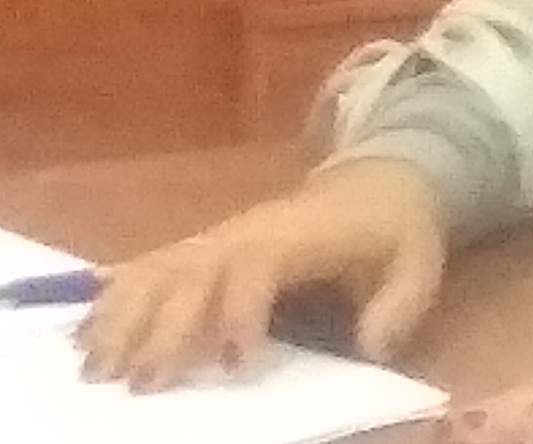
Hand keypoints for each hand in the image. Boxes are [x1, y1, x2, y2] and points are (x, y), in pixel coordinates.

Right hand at [76, 155, 447, 389]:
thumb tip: (373, 347)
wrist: (380, 180)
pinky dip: (111, 299)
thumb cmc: (395, 231)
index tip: (238, 362)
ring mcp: (219, 237)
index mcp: (300, 235)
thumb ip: (398, 306)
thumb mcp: (419, 264)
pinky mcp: (202, 247)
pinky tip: (82, 333)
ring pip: (159, 271)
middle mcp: (248, 232)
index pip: (258, 266)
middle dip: (165, 328)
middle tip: (140, 383)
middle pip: (193, 273)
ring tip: (95, 367)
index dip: (242, 312)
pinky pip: (148, 268)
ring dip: (123, 318)